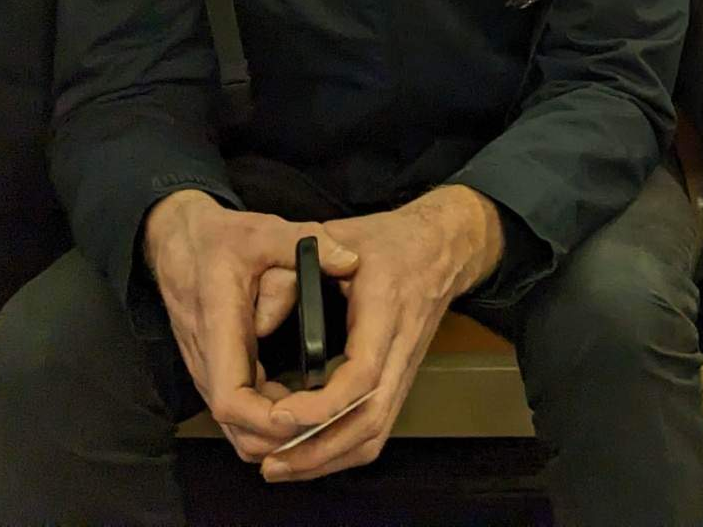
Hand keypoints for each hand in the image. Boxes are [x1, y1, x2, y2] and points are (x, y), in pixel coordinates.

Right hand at [142, 190, 358, 464]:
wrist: (179, 244)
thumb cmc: (222, 240)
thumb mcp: (266, 231)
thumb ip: (309, 244)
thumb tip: (350, 261)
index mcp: (219, 327)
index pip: (232, 399)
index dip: (267, 418)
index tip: (304, 414)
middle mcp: (209, 361)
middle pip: (238, 428)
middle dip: (282, 438)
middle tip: (332, 426)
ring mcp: (210, 372)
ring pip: (239, 429)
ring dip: (278, 435)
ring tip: (326, 420)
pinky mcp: (217, 372)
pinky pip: (241, 413)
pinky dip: (271, 421)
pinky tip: (305, 404)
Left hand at [257, 185, 501, 483]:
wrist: (442, 246)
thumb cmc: (388, 240)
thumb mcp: (341, 236)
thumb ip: (298, 270)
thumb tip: (261, 313)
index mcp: (386, 306)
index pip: (364, 372)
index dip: (324, 403)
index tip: (281, 413)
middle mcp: (401, 343)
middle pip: (371, 417)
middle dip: (320, 448)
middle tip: (272, 461)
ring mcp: (406, 364)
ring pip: (377, 429)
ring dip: (330, 457)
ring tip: (283, 467)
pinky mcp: (402, 376)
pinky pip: (379, 424)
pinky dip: (345, 448)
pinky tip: (311, 455)